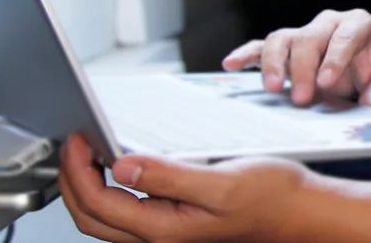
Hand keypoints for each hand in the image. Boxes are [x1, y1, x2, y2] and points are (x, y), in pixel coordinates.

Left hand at [59, 133, 311, 242]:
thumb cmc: (270, 197)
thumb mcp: (221, 183)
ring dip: (87, 185)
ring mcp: (166, 232)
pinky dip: (109, 188)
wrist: (299, 212)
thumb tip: (122, 166)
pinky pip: (126, 211)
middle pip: (93, 217)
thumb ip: (169, 177)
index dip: (79, 172)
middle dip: (72, 181)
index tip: (77, 138)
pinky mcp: (174, 222)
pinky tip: (117, 164)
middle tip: (70, 143)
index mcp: (165, 230)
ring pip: (106, 217)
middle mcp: (160, 236)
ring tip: (84, 150)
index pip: (100, 204)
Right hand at [222, 9, 370, 106]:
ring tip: (272, 89)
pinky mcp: (287, 48)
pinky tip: (231, 64)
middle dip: (303, 69)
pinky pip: (262, 47)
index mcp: (356, 24)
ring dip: (274, 63)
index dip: (334, 59)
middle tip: (302, 99)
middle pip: (308, 39)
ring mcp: (304, 34)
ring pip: (281, 39)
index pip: (343, 38)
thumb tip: (370, 100)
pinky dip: (246, 55)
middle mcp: (327, 24)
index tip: (326, 82)